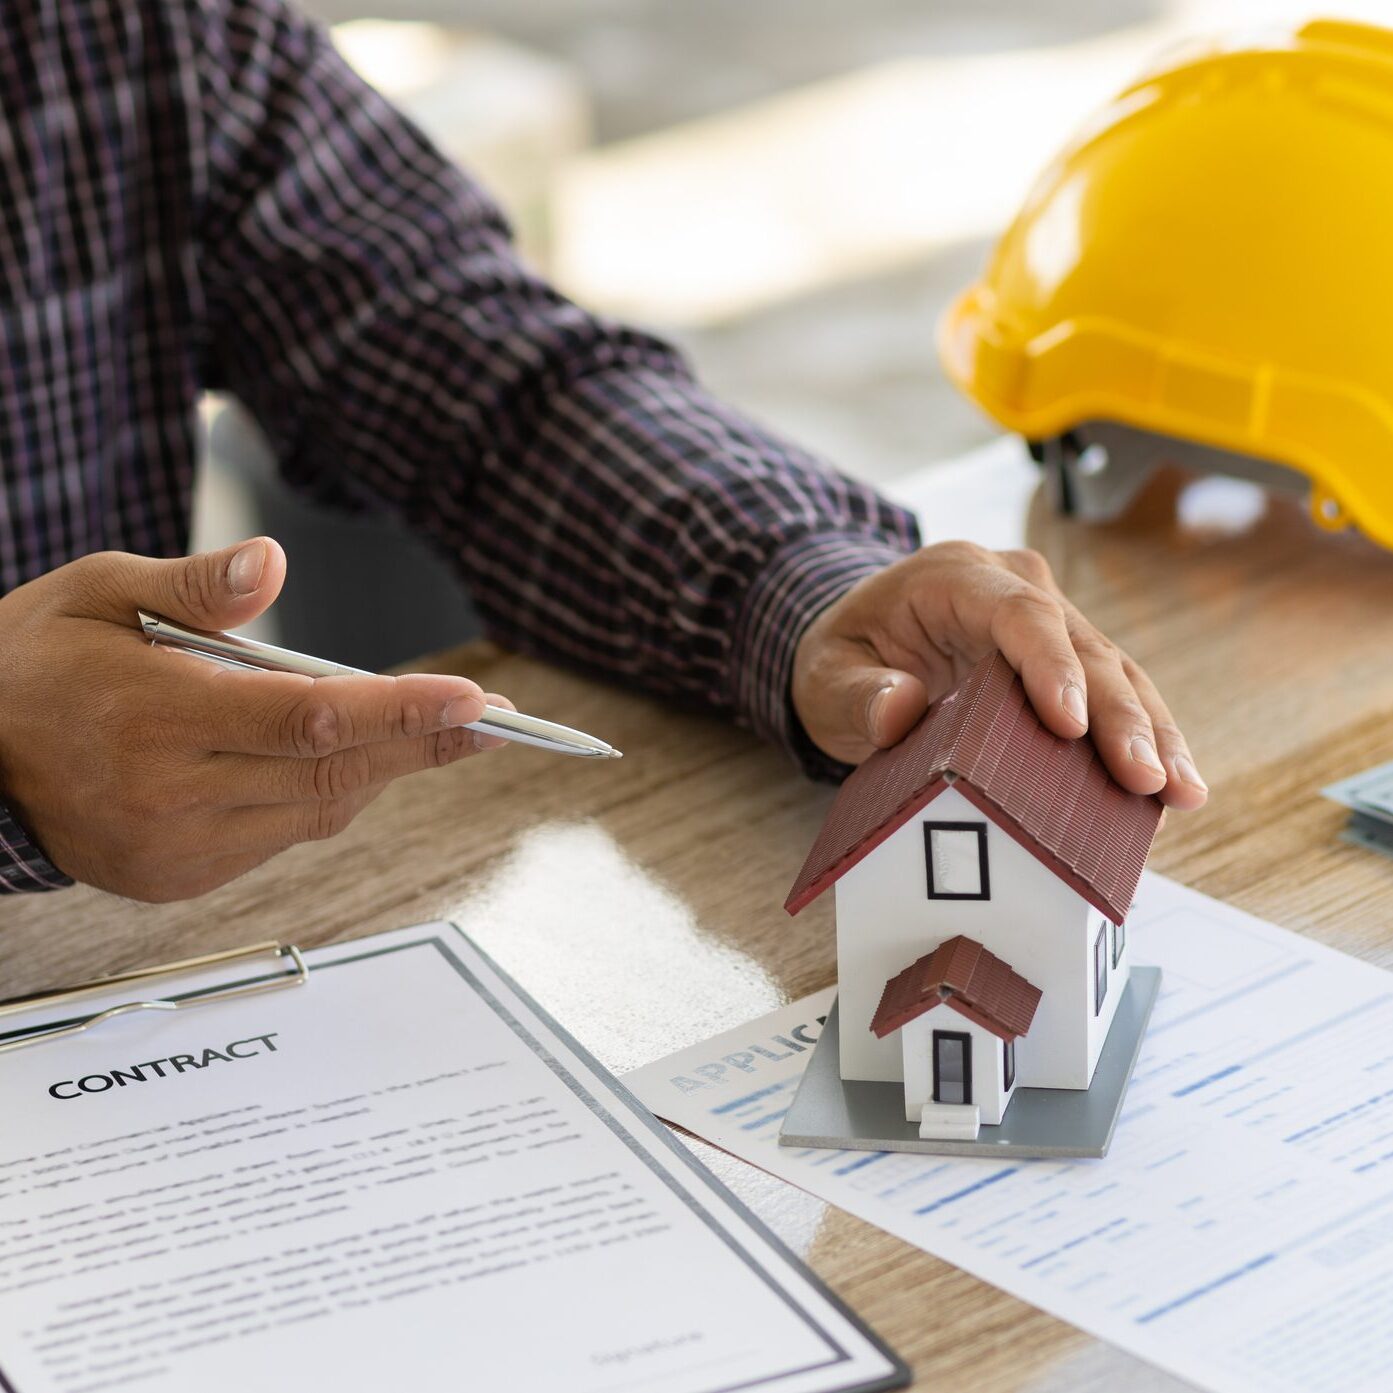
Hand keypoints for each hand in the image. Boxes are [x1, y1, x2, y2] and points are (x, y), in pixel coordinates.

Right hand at [0, 538, 511, 899]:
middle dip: (425, 747)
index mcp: (152, 715)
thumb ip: (194, 585)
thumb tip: (271, 563)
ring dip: (384, 772)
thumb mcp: (97, 592)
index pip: (305, 718)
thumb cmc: (35, 662)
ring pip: (316, 812)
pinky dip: (327, 798)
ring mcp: (173, 847)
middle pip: (331, 774)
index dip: (399, 713)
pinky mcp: (176, 879)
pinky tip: (350, 763)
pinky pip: (283, 838)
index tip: (473, 704)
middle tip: (500, 724)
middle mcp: (167, 793)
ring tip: (442, 732)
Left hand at [791, 542, 1207, 809]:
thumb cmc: (843, 657)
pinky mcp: (1066, 658)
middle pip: (1081, 645)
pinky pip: (1112, 694)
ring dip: (1151, 732)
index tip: (1071, 725)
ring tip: (1180, 791)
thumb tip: (900, 709)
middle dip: (1119, 716)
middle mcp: (1015, 586)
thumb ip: (855, 694)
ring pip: (1113, 670)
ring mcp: (1050, 619)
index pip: (1017, 613)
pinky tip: (1171, 789)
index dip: (1050, 666)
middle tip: (1145, 778)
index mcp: (955, 575)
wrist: (858, 644)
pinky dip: (1143, 738)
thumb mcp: (824, 675)